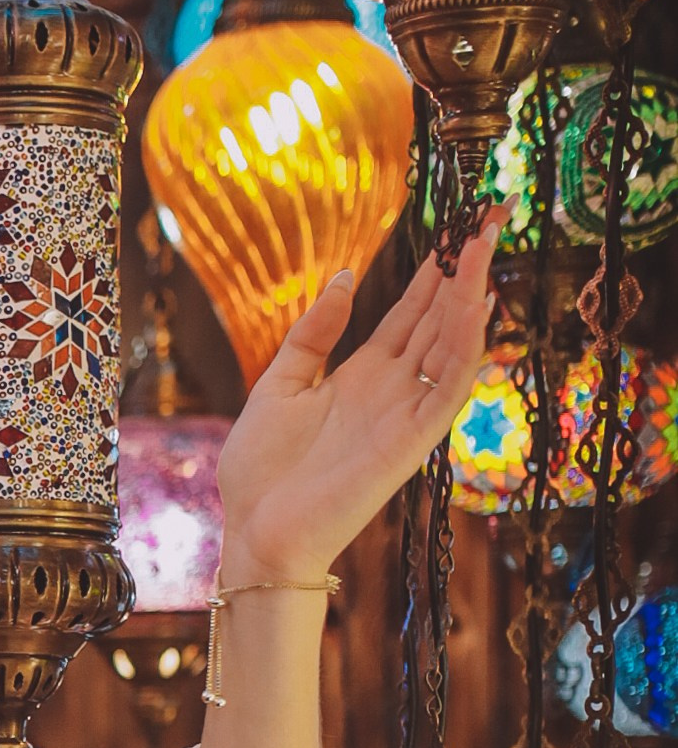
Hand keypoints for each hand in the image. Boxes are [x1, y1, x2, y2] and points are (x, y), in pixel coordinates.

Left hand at [212, 217, 501, 590]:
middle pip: (439, 319)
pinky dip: (464, 348)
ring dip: (470, 296)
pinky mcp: (410, 442)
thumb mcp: (280, 385)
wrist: (256, 532)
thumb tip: (344, 277)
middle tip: (491, 215)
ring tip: (484, 244)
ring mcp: (404, 414)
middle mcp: (391, 390)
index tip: (458, 228)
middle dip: (465, 269)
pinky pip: (447, 388)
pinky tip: (475, 307)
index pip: (411, 313)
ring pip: (451, 345)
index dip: (435, 272)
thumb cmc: (260, 472)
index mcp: (361, 376)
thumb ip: (314, 333)